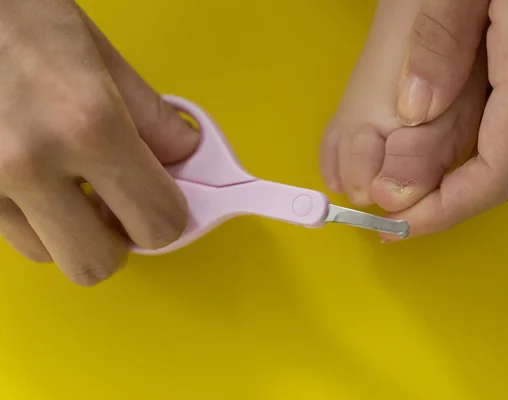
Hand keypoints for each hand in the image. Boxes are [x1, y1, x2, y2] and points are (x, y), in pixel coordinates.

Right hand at [0, 0, 198, 285]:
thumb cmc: (19, 13)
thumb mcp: (100, 55)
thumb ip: (151, 116)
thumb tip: (184, 155)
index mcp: (88, 125)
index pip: (157, 222)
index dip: (170, 217)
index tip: (169, 204)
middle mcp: (30, 163)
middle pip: (97, 264)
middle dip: (117, 239)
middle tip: (119, 206)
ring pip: (46, 253)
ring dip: (68, 229)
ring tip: (68, 182)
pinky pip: (9, 233)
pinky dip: (30, 216)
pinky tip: (35, 176)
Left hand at [321, 0, 507, 240]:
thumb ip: (443, 36)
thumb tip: (415, 106)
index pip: (498, 171)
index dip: (446, 210)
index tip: (397, 225)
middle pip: (500, 171)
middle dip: (441, 200)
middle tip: (386, 205)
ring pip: (506, 150)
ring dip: (451, 177)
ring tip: (399, 180)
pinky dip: (467, 146)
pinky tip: (434, 141)